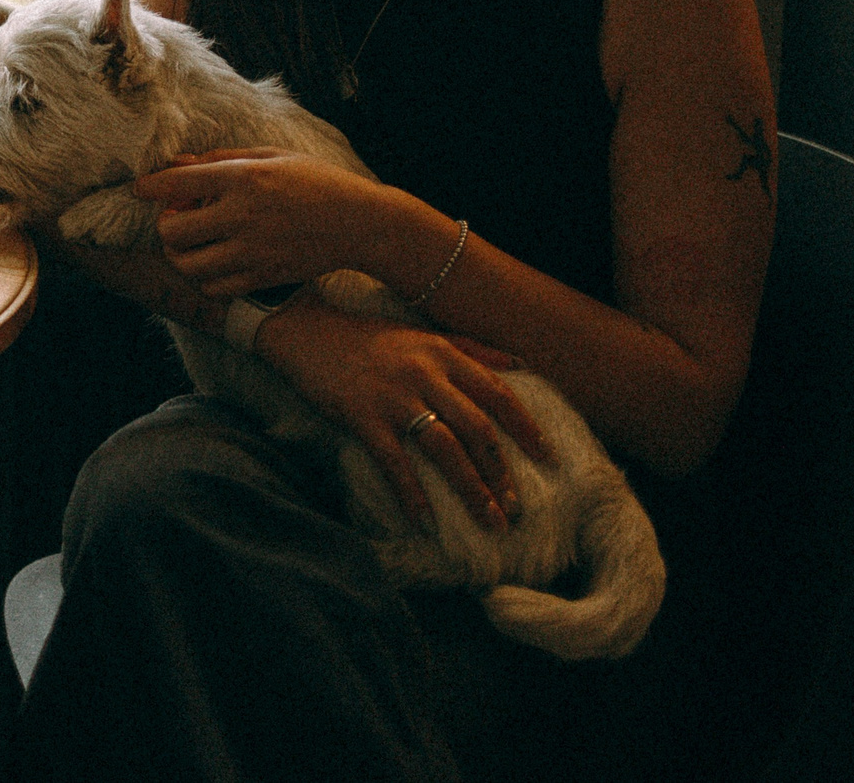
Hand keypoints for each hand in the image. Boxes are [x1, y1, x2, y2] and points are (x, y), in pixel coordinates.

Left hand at [135, 148, 401, 297]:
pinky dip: (204, 277)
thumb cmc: (315, 181)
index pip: (177, 184)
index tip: (140, 188)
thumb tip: (175, 163)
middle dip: (166, 224)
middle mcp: (244, 216)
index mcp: (244, 178)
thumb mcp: (271, 156)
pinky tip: (214, 260)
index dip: (149, 186)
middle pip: (171, 231)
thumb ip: (220, 159)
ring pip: (187, 265)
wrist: (361, 223)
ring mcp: (253, 252)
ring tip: (193, 242)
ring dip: (180, 254)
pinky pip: (213, 287)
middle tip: (180, 216)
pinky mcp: (263, 277)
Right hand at [255, 292, 553, 532]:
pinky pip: (396, 463)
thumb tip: (521, 363)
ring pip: (446, 450)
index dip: (526, 429)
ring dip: (472, 490)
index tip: (548, 460)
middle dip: (501, 473)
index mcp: (444, 353)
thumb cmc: (367, 336)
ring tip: (490, 521)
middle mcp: (425, 374)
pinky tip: (425, 523)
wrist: (306, 330)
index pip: (498, 394)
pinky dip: (413, 496)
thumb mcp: (422, 333)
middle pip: (478, 430)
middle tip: (516, 509)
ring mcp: (394, 397)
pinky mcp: (363, 417)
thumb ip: (472, 348)